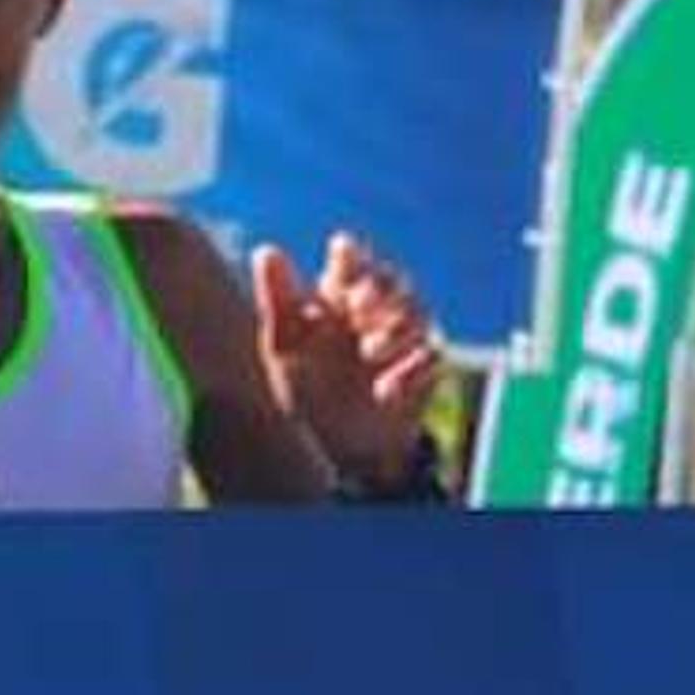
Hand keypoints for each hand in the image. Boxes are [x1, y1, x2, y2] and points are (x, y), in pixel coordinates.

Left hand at [253, 233, 444, 494]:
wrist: (334, 444)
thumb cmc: (305, 385)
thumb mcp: (284, 346)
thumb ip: (278, 299)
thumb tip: (265, 250)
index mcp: (338, 295)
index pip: (349, 259)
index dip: (349, 253)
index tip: (341, 253)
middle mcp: (374, 309)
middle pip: (390, 279)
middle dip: (377, 288)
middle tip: (356, 308)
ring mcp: (402, 337)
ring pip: (416, 311)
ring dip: (394, 328)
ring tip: (368, 352)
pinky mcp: (422, 368)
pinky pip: (429, 355)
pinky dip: (408, 371)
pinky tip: (384, 391)